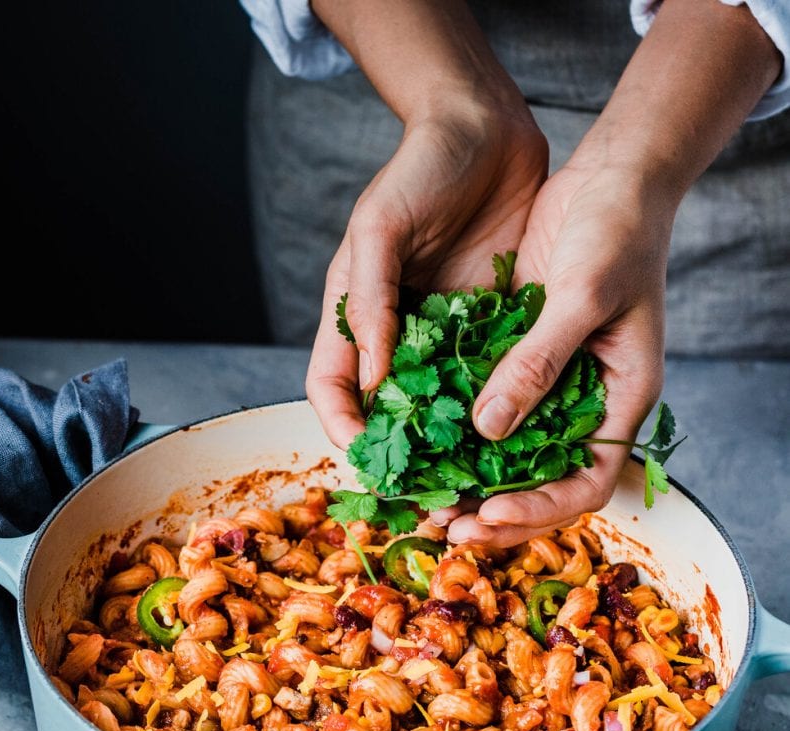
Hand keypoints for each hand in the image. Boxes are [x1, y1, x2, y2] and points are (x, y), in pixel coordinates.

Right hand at [306, 100, 547, 449]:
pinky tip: (513, 431)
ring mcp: (444, 333)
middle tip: (420, 486)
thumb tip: (369, 378)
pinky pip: (489, 377)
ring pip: (439, 404)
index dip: (339, 423)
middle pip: (386, 409)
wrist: (488, 128)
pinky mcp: (490, 326)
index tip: (362, 455)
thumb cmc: (420, 170)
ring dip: (449, 442)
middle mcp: (397, 333)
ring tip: (470, 477)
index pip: (332, 385)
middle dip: (398, 452)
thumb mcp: (382, 229)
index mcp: (356, 313)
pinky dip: (495, 407)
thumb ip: (369, 300)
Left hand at [436, 158, 675, 545]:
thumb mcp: (582, 296)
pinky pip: (487, 409)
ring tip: (422, 499)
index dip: (539, 511)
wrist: (612, 177)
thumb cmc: (618, 231)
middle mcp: (586, 405)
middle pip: (543, 485)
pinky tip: (418, 442)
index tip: (486, 514)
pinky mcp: (518, 359)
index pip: (587, 484)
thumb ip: (538, 363)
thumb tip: (489, 431)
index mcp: (621, 401)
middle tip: (441, 527)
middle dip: (494, 513)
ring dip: (469, 481)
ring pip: (510, 456)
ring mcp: (551, 385)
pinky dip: (457, 431)